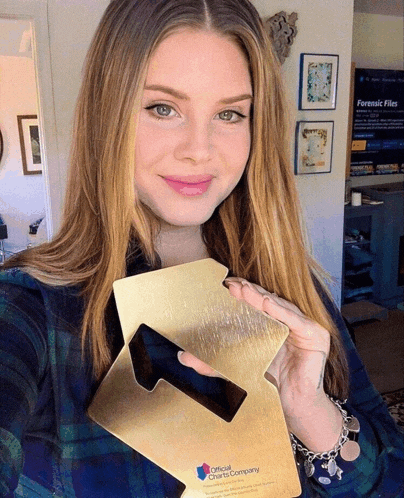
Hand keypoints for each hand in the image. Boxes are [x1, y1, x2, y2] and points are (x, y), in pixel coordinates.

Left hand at [179, 277, 340, 450]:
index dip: (241, 294)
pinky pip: (296, 320)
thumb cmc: (271, 384)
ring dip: (261, 298)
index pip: (255, 305)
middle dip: (248, 293)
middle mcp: (287, 321)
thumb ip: (215, 363)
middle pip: (266, 302)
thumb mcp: (239, 368)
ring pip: (280, 306)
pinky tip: (268, 303)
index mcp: (271, 324)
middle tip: (231, 285)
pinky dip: (282, 310)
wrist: (294, 407)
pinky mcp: (316, 335)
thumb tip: (185, 357)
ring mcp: (303, 326)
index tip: (224, 285)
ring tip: (245, 291)